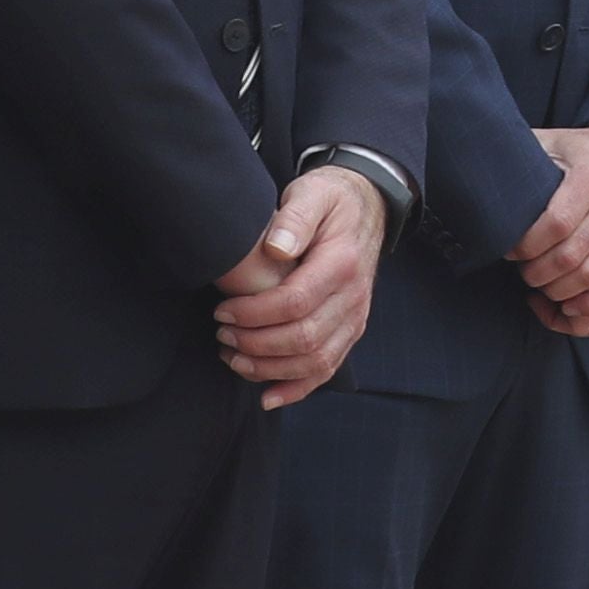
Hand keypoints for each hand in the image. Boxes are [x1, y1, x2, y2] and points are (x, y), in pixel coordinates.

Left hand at [213, 167, 389, 404]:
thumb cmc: (331, 199)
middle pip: (303, 338)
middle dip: (255, 343)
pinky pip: (328, 368)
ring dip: (269, 368)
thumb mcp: (313, 192)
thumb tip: (276, 249)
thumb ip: (295, 217)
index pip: (295, 302)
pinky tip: (268, 396)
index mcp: (341, 263)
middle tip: (222, 333)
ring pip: (314, 361)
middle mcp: (353, 297)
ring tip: (233, 358)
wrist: (366, 206)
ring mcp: (356, 317)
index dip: (253, 313)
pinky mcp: (351, 330)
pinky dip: (297, 388)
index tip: (222, 310)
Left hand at [515, 124, 588, 334]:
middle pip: (569, 256)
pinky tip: (572, 304)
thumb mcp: (555, 141)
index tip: (510, 251)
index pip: (555, 225)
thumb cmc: (588, 152)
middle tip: (523, 271)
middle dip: (536, 273)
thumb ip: (522, 151)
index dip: (526, 246)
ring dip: (558, 290)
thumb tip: (477, 161)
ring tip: (542, 284)